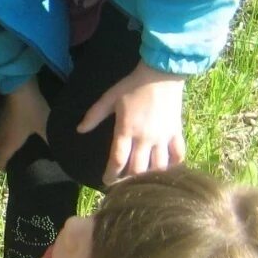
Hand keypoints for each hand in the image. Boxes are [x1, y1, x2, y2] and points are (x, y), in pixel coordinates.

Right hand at [0, 78, 49, 169]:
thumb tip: (62, 155)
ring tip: (12, 149)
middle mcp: (1, 135)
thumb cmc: (31, 110)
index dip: (4, 167)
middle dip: (2, 158)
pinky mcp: (1, 114)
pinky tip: (13, 132)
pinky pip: (0, 130)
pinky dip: (4, 135)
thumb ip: (51, 141)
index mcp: (9, 143)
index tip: (8, 172)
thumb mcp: (45, 127)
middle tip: (11, 162)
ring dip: (2, 146)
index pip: (1, 160)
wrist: (18, 87)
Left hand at [76, 62, 186, 183]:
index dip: (111, 174)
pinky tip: (168, 170)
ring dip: (150, 176)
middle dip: (129, 179)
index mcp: (126, 130)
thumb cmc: (132, 86)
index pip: (118, 160)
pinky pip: (178, 154)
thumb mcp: (109, 98)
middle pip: (138, 169)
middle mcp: (145, 138)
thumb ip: (94, 116)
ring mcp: (163, 137)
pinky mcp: (176, 133)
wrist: (161, 74)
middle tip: (123, 183)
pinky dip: (174, 165)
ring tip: (143, 180)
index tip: (106, 181)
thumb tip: (79, 130)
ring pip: (159, 166)